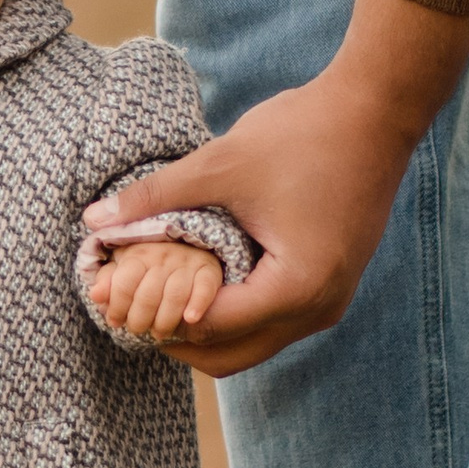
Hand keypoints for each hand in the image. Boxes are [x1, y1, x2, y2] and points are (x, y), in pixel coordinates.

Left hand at [85, 0, 468, 376]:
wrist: (375, 111)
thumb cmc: (303, 134)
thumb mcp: (220, 164)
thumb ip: (156, 197)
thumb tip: (93, 221)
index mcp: (295, 287)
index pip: (209, 327)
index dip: (155, 316)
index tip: (113, 298)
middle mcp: (318, 309)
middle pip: (230, 355)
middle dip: (174, 336)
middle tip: (128, 306)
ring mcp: (329, 301)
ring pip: (252, 342)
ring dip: (204, 327)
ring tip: (157, 291)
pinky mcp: (330, 284)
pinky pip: (272, 319)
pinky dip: (233, 310)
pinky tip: (199, 276)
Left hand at [89, 236, 225, 343]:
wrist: (186, 242)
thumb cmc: (148, 261)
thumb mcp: (124, 265)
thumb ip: (109, 280)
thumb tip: (95, 295)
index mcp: (138, 254)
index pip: (124, 283)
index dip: (117, 307)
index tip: (115, 321)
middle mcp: (163, 256)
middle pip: (148, 295)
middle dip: (139, 320)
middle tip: (137, 330)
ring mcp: (187, 262)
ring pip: (175, 295)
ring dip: (165, 321)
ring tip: (159, 332)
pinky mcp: (209, 269)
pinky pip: (205, 287)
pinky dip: (198, 304)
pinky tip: (190, 319)